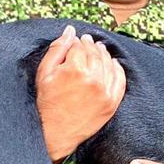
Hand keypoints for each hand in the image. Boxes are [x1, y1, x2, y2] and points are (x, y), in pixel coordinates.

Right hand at [36, 25, 125, 162]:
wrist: (55, 132)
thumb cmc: (46, 103)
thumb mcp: (44, 73)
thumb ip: (58, 49)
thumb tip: (70, 30)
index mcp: (74, 70)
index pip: (81, 47)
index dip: (78, 42)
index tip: (78, 40)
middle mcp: (92, 79)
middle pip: (95, 54)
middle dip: (91, 45)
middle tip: (89, 41)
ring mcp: (104, 92)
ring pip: (108, 64)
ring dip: (104, 54)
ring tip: (99, 50)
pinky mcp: (111, 103)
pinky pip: (120, 80)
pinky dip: (118, 69)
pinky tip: (114, 63)